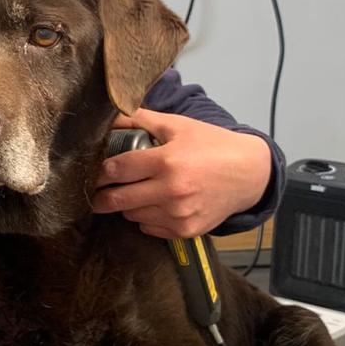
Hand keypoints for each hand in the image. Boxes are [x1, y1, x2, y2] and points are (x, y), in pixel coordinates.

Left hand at [91, 108, 272, 239]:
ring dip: (127, 205)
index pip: (116, 170)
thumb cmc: (212, 146)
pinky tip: (154, 204)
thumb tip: (110, 114)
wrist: (249, 174)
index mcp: (167, 161)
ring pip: (131, 216)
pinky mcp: (185, 231)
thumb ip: (141, 119)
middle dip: (101, 196)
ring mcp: (178, 214)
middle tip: (96, 191)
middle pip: (117, 200)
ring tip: (135, 191)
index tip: (95, 171)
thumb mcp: (178, 126)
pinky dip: (146, 218)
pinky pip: (149, 228)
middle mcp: (171, 191)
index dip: (100, 171)